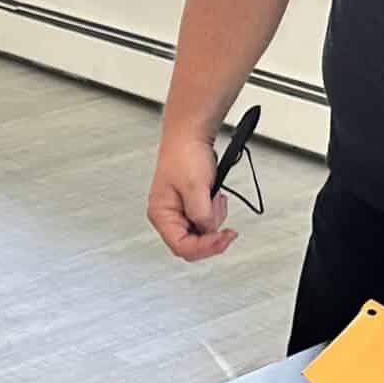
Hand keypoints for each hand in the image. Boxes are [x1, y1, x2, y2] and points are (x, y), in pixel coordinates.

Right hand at [148, 125, 235, 261]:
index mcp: (161, 214)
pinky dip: (215, 210)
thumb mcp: (195, 187)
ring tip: (214, 196)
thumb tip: (209, 231)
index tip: (222, 238)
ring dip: (215, 217)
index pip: (181, 246)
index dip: (204, 247)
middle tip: (223, 220)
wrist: (190, 136)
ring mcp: (180, 212)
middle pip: (192, 244)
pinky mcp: (191, 206)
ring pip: (203, 233)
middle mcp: (168, 216)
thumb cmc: (185, 155)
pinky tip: (214, 195)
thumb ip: (201, 214)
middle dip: (211, 233)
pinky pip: (207, 220)